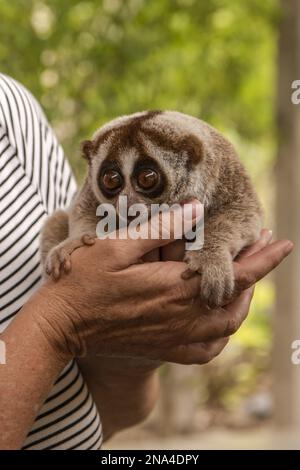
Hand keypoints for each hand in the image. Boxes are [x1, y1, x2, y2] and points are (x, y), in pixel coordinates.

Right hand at [33, 202, 292, 364]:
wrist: (61, 324)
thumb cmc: (83, 280)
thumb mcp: (118, 244)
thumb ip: (161, 228)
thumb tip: (197, 209)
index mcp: (175, 288)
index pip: (235, 273)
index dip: (264, 257)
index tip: (283, 242)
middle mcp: (182, 317)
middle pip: (237, 299)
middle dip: (255, 274)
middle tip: (260, 250)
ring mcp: (174, 338)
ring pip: (227, 326)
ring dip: (243, 302)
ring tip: (245, 281)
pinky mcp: (164, 349)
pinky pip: (206, 350)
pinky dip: (221, 334)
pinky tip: (219, 320)